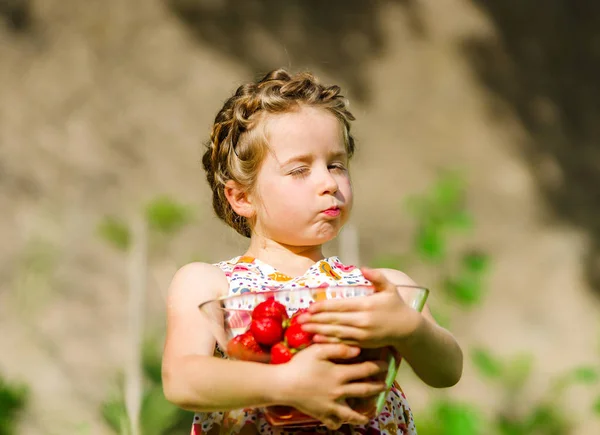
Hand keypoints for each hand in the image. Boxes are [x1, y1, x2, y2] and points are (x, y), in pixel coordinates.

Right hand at [276, 343, 387, 429]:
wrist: (282, 385)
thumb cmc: (299, 365)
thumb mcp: (317, 351)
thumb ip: (338, 348)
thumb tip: (357, 350)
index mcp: (339, 374)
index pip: (365, 370)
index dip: (377, 366)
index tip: (385, 364)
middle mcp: (339, 392)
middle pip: (364, 390)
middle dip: (378, 387)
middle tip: (385, 385)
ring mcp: (332, 405)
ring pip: (354, 413)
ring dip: (365, 412)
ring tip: (372, 411)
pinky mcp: (322, 414)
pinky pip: (336, 422)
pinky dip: (342, 422)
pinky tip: (345, 421)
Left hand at [298, 268, 422, 348]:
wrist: (407, 329)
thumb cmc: (396, 305)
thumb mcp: (389, 288)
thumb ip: (377, 277)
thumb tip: (363, 268)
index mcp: (366, 306)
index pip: (340, 306)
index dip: (324, 307)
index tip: (310, 307)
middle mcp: (362, 321)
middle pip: (334, 320)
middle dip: (315, 320)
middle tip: (299, 319)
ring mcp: (362, 334)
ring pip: (336, 332)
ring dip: (318, 330)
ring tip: (303, 328)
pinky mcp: (362, 343)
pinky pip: (342, 342)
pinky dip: (328, 341)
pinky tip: (316, 340)